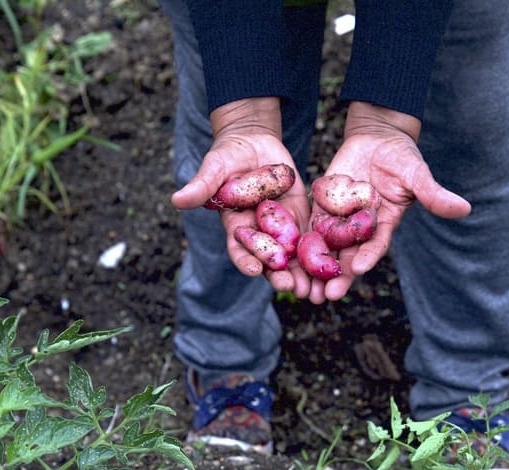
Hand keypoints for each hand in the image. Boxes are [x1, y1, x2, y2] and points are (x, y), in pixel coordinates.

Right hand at [171, 98, 313, 297]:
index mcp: (236, 226)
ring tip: (313, 289)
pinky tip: (332, 265)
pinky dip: (320, 252)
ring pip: (293, 256)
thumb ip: (202, 186)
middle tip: (290, 288)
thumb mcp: (215, 167)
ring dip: (302, 273)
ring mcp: (281, 227)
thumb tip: (176, 200)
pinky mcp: (300, 217)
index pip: (239, 250)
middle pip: (269, 260)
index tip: (254, 270)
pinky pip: (311, 237)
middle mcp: (259, 233)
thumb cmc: (228, 154)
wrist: (254, 142)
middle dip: (279, 275)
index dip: (246, 261)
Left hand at [311, 102, 471, 302]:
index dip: (367, 257)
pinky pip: (309, 227)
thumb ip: (434, 194)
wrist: (377, 140)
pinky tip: (286, 257)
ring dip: (314, 269)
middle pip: (347, 257)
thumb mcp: (418, 175)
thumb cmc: (402, 158)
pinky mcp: (322, 208)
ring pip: (324, 248)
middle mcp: (360, 228)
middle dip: (337, 276)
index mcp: (383, 224)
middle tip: (326, 296)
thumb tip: (464, 209)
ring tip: (303, 288)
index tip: (359, 269)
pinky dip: (299, 243)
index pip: (375, 245)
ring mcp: (339, 219)